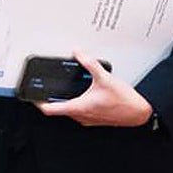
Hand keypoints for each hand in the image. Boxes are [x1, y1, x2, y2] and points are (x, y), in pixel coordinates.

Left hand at [37, 48, 153, 126]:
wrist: (139, 112)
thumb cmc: (124, 101)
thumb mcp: (104, 78)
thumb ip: (90, 63)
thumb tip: (79, 53)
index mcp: (79, 108)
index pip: (50, 109)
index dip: (38, 102)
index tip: (32, 96)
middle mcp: (81, 116)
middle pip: (58, 109)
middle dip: (52, 99)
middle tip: (47, 89)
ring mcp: (88, 119)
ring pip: (69, 111)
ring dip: (66, 101)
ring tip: (65, 90)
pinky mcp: (95, 119)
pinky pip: (80, 112)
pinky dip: (77, 103)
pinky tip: (83, 94)